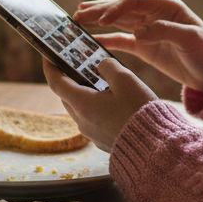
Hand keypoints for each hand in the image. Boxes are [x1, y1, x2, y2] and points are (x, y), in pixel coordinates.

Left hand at [42, 58, 156, 150]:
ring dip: (84, 93)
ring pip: (79, 108)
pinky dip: (95, 106)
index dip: (50, 66)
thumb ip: (109, 67)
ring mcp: (91, 133)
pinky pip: (92, 119)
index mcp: (83, 104)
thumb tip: (100, 66)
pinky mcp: (102, 140)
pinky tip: (110, 99)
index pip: (56, 82)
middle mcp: (82, 120)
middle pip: (67, 95)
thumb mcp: (126, 80)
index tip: (48, 55)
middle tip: (77, 63)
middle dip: (69, 78)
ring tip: (98, 79)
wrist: (155, 146)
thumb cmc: (139, 111)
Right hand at [74, 0, 202, 94]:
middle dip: (99, 10)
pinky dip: (106, 40)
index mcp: (166, 6)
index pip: (134, 1)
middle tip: (77, 15)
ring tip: (76, 20)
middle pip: (121, 8)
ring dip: (97, 20)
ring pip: (117, 22)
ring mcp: (148, 30)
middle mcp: (154, 14)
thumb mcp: (191, 39)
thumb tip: (139, 31)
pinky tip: (90, 41)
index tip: (102, 19)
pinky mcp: (145, 47)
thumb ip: (166, 31)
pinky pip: (121, 40)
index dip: (116, 8)